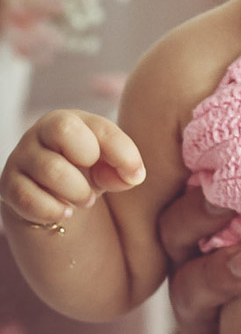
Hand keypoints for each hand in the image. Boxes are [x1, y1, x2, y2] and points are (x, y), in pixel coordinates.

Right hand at [1, 111, 144, 230]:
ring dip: (77, 192)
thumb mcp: (109, 166)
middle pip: (63, 129)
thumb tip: (133, 176)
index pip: (98, 126)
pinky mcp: (8, 184)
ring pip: (51, 169)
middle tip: (97, 181)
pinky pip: (27, 197)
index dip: (122, 152)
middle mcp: (40, 132)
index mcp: (70, 120)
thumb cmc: (86, 171)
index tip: (135, 175)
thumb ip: (124, 167)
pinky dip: (52, 210)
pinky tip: (64, 213)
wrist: (52, 196)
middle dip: (88, 159)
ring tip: (85, 200)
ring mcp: (21, 157)